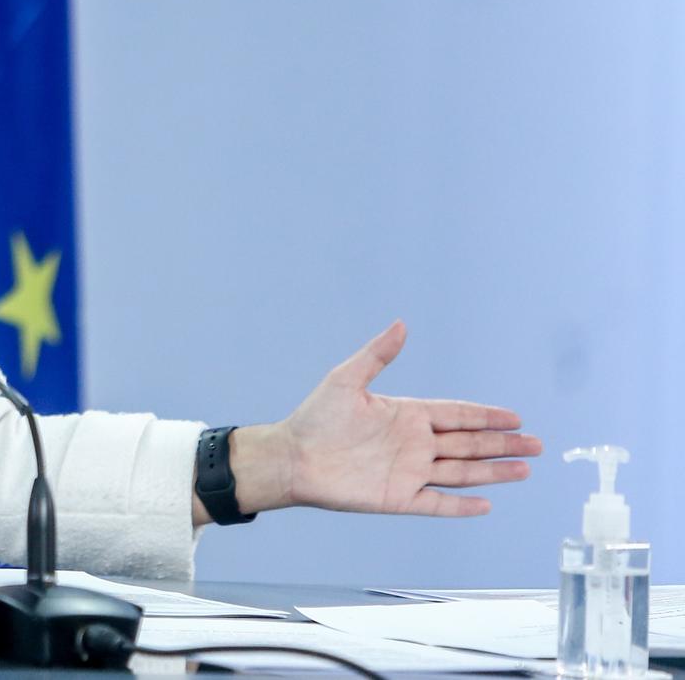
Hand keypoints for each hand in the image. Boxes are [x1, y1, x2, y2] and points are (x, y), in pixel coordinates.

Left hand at [244, 320, 541, 516]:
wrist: (292, 457)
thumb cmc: (315, 417)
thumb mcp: (346, 379)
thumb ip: (378, 354)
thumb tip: (401, 324)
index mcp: (406, 414)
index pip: (457, 414)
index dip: (486, 416)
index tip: (515, 417)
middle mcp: (414, 443)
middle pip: (468, 443)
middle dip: (502, 444)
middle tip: (537, 444)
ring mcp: (409, 472)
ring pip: (461, 472)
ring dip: (493, 472)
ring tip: (525, 470)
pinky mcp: (399, 498)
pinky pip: (438, 503)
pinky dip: (462, 505)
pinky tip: (486, 504)